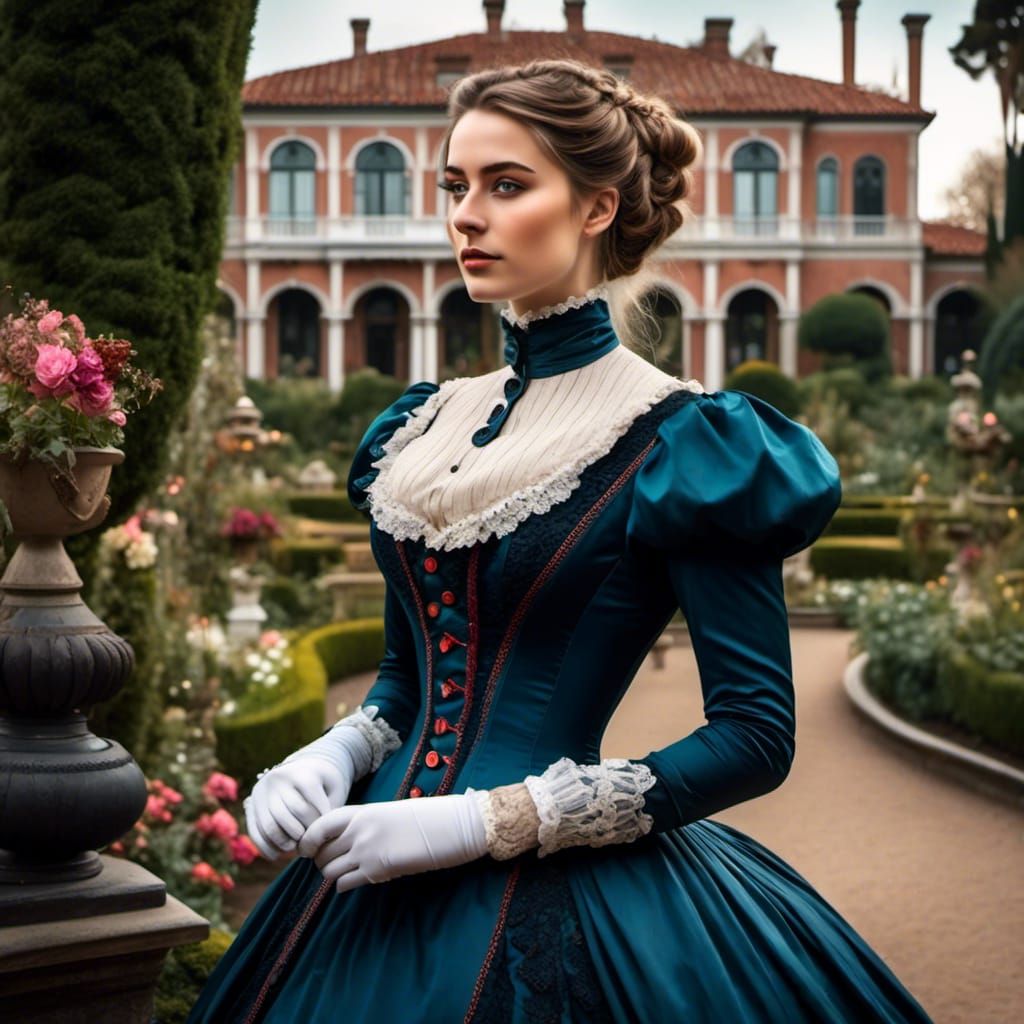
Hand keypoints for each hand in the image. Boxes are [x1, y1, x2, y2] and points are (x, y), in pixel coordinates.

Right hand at [243, 756, 352, 860]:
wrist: (302, 767)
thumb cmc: (323, 782)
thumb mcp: (334, 788)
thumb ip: (331, 809)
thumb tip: (318, 838)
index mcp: (300, 774)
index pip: (307, 809)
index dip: (316, 828)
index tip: (325, 835)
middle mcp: (277, 780)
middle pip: (288, 818)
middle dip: (301, 836)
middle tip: (312, 845)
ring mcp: (262, 791)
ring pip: (270, 827)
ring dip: (283, 844)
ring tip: (297, 849)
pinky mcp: (251, 803)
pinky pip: (255, 831)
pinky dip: (264, 847)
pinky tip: (276, 856)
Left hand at [297, 792, 488, 892]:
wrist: (452, 826)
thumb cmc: (427, 818)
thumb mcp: (390, 813)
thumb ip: (367, 824)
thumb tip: (348, 839)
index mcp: (362, 812)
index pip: (319, 825)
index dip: (308, 839)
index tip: (309, 849)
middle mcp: (359, 830)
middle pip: (321, 852)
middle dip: (321, 861)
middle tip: (333, 864)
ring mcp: (366, 851)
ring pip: (329, 871)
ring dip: (333, 875)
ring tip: (346, 873)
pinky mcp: (377, 871)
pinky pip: (344, 884)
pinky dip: (344, 885)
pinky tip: (356, 881)